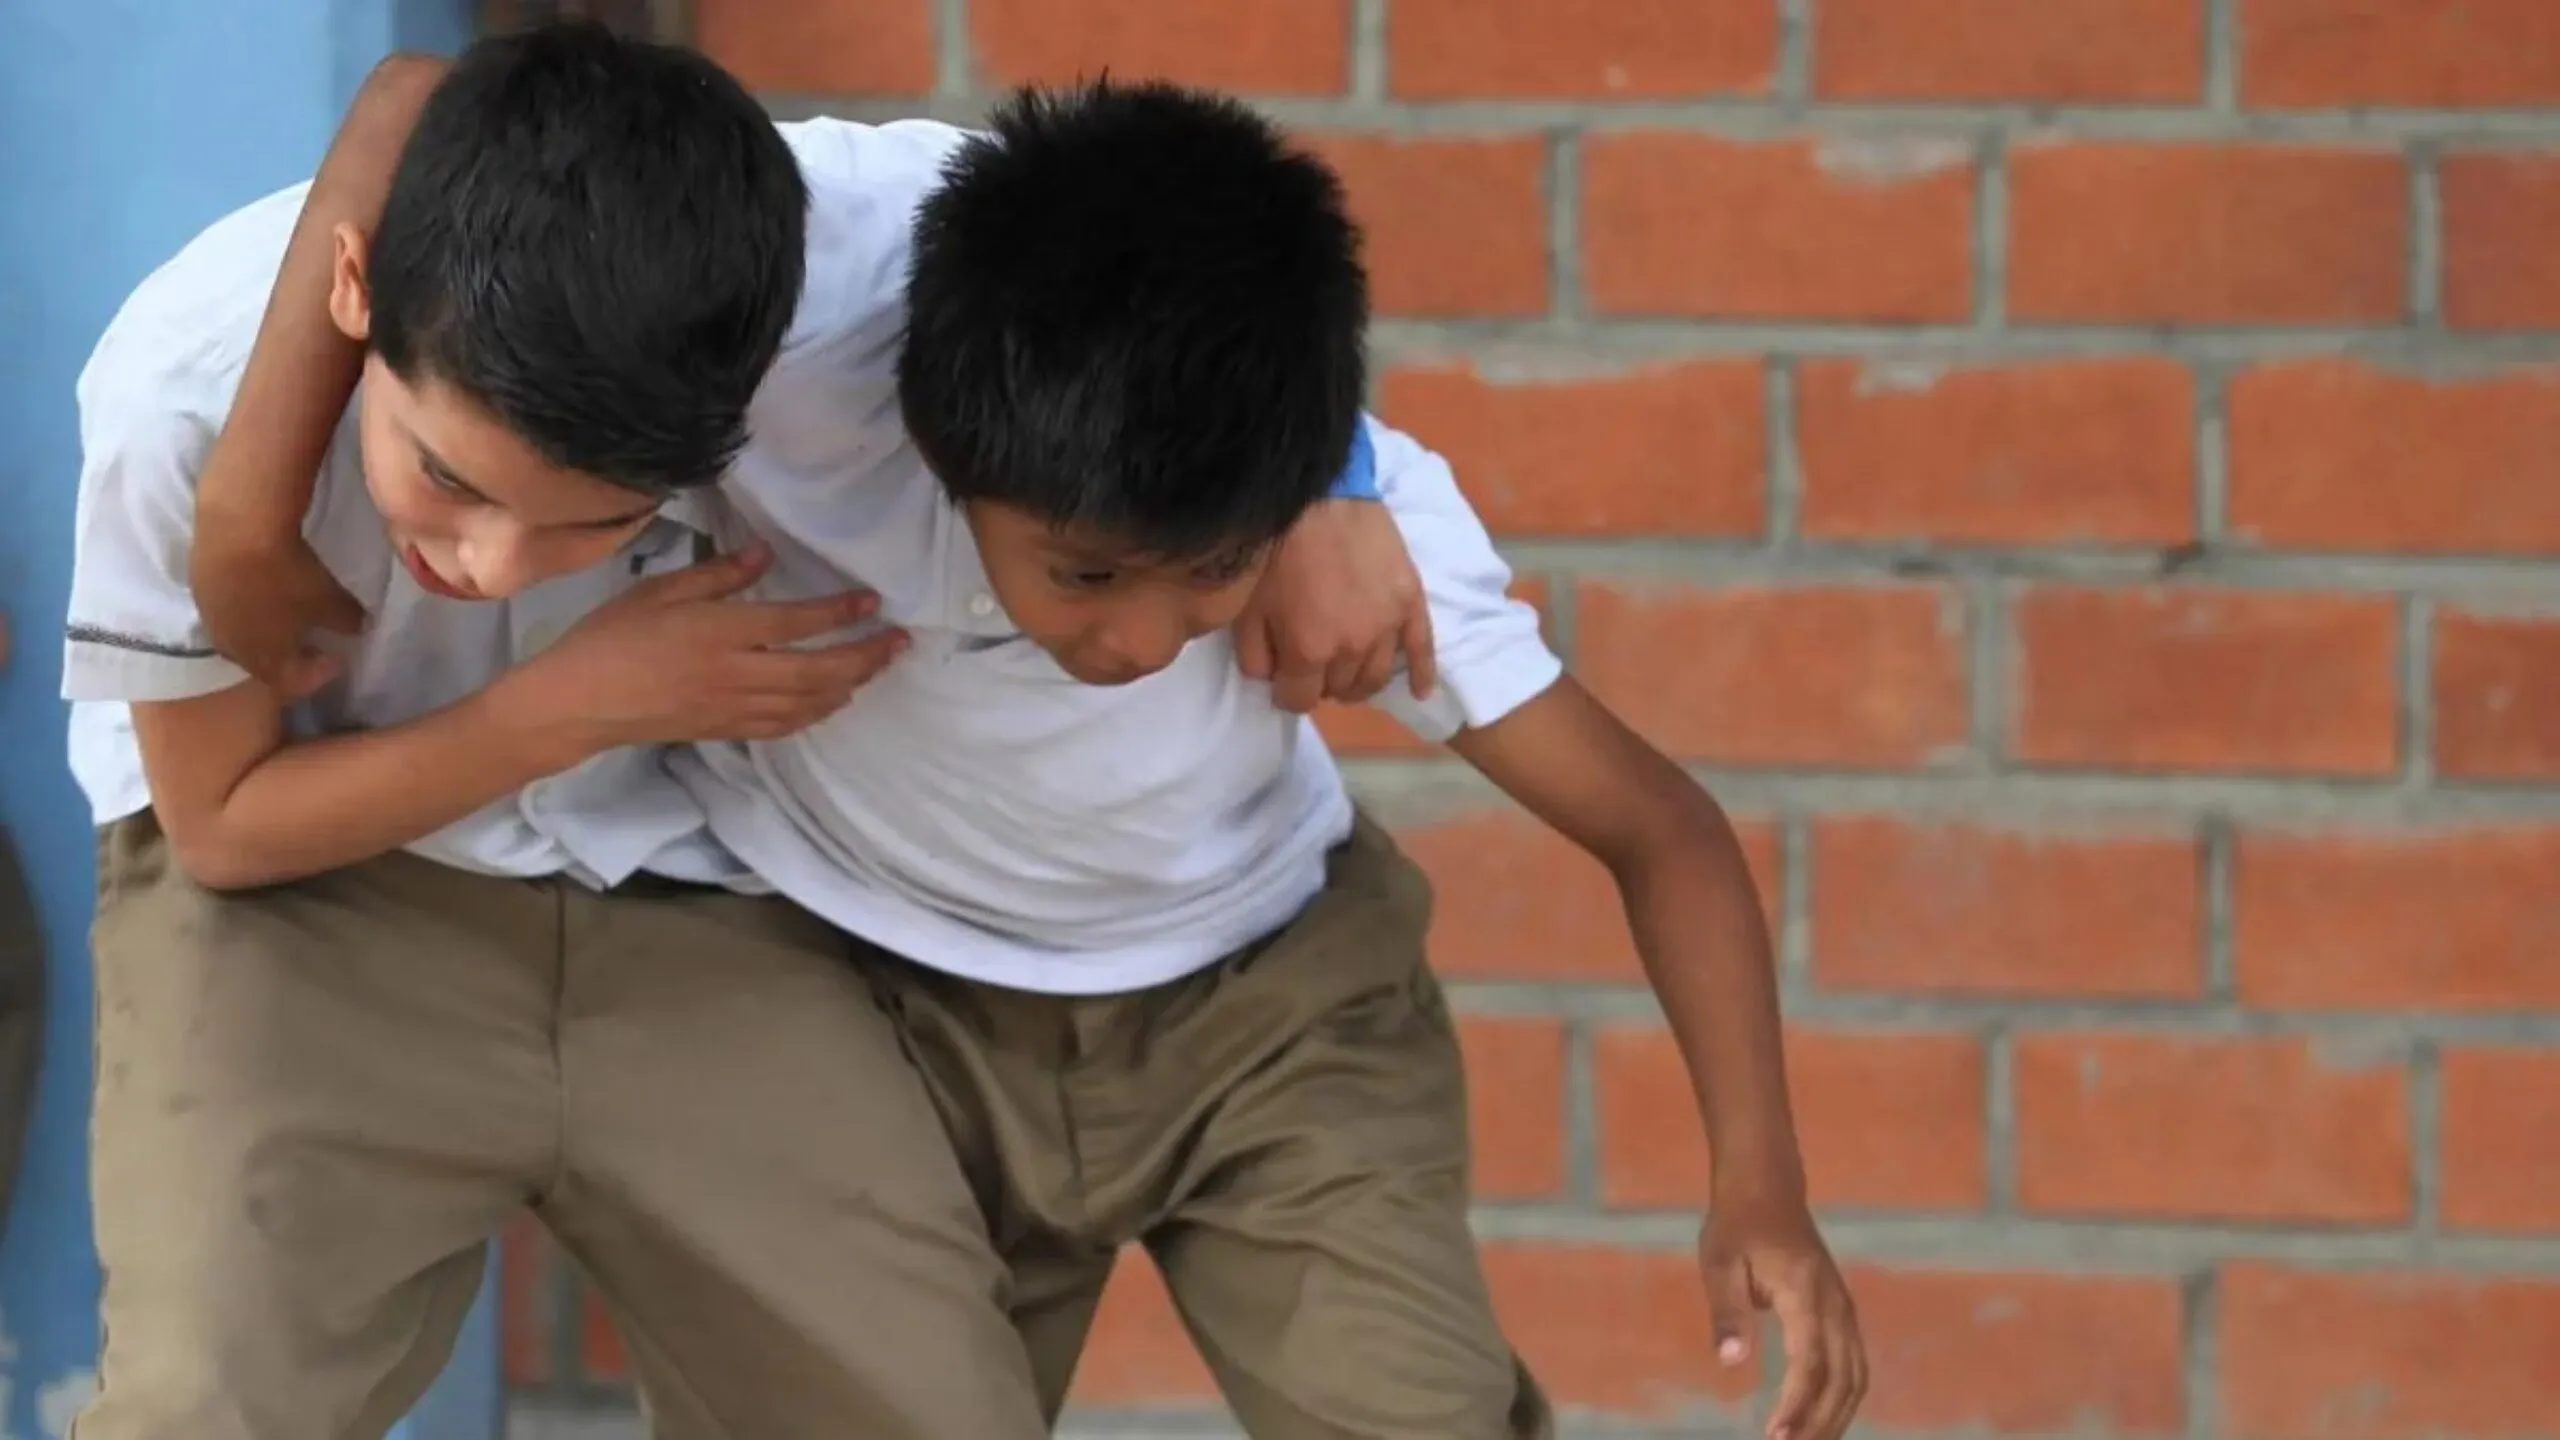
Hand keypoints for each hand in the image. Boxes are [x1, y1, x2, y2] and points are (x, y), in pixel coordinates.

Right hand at [192, 504, 367, 699]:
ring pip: (240, 638)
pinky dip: (245, 610)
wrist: (235, 528)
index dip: (318, 675)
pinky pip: (225, 610)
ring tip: (284, 619)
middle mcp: (231, 648)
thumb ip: (348, 620)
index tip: (337, 660)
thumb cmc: (287, 574)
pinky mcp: (198, 588)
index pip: (293, 682)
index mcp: (264, 661)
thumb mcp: (329, 599)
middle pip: (262, 664)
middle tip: (310, 645)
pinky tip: (258, 592)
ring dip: (263, 635)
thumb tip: (362, 627)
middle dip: (288, 658)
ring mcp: (210, 619)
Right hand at [502, 544, 905, 755]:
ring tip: (877, 667)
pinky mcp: (727, 730)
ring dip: (851, 685)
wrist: (580, 703)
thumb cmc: (611, 637)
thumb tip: (765, 555)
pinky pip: (786, 725)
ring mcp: (734, 707)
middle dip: (866, 657)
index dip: (840, 611)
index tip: (873, 601)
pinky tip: (832, 701)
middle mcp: (738, 672)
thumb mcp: (661, 590)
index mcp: (722, 632)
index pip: (797, 622)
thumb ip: (718, 574)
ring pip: (810, 702)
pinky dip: (817, 712)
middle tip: (898, 642)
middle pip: (820, 670)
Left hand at [1234, 498, 1434, 712]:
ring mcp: (1388, 624)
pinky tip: (1419, 691)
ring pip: (1375, 677)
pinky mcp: (1410, 599)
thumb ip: (1254, 654)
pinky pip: (1423, 647)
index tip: (1281, 679)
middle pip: (1338, 689)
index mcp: (1309, 648)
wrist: (1317, 489)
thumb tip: (1270, 680)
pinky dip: (1422, 673)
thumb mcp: (1246, 603)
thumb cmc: (1274, 545)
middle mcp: (1353, 646)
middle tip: (1309, 662)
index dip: (1286, 694)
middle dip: (1319, 682)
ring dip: (1357, 681)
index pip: (1300, 700)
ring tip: (1344, 670)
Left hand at [1698, 1192, 1865, 1439]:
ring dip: (1836, 1417)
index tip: (1775, 1438)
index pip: (1811, 1364)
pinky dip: (1843, 1398)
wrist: (1767, 1188)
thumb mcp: (1719, 1262)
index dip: (1797, 1406)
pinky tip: (1821, 1419)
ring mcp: (1844, 1309)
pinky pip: (1854, 1365)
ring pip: (1856, 1376)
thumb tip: (1731, 1362)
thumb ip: (1728, 1312)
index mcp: (1806, 1295)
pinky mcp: (1842, 1312)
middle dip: (1819, 1423)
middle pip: (1843, 1380)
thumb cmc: (1737, 1226)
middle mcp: (1835, 1307)